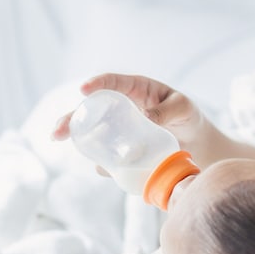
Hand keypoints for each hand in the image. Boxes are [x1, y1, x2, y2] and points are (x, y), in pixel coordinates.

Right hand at [52, 72, 209, 150]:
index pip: (112, 83)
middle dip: (71, 120)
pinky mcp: (122, 153)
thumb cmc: (188, 117)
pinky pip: (107, 159)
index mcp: (136, 90)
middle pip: (91, 112)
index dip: (96, 84)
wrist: (196, 144)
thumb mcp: (182, 109)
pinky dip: (104, 164)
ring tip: (79, 150)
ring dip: (82, 144)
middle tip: (58, 133)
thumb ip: (165, 111)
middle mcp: (122, 109)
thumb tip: (146, 118)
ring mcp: (119, 132)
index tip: (83, 89)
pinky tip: (108, 169)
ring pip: (93, 136)